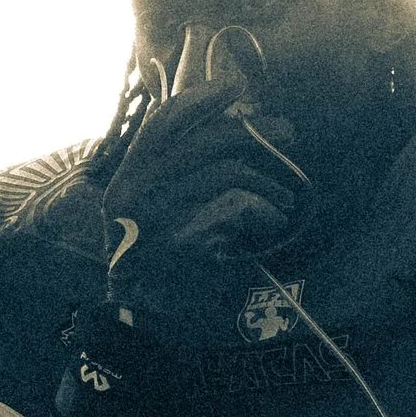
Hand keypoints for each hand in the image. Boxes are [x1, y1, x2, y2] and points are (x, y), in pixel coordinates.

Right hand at [104, 57, 308, 317]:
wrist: (145, 330)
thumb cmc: (163, 272)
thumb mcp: (160, 214)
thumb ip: (182, 173)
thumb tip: (233, 125)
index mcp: (127, 181)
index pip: (163, 123)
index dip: (202, 99)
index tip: (236, 86)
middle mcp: (134, 193)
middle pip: (204, 142)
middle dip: (254, 133)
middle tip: (288, 134)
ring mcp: (156, 217)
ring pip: (226, 172)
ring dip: (267, 181)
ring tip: (284, 199)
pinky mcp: (183, 242)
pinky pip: (236, 203)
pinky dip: (264, 208)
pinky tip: (273, 222)